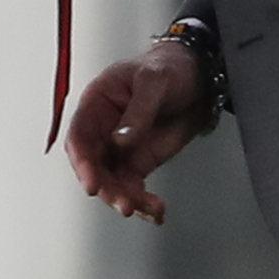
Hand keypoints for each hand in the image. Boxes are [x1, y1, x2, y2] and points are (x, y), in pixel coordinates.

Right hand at [64, 40, 214, 225]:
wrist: (198, 81)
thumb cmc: (168, 68)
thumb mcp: (154, 81)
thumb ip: (138, 111)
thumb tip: (121, 139)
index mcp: (97, 103)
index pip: (79, 136)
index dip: (82, 162)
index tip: (91, 182)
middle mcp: (103, 129)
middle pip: (93, 165)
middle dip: (105, 187)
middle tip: (121, 201)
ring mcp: (119, 148)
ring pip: (112, 181)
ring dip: (124, 198)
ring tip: (143, 207)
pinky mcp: (138, 162)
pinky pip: (133, 187)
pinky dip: (143, 201)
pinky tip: (155, 210)